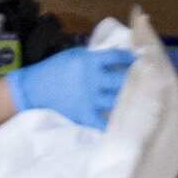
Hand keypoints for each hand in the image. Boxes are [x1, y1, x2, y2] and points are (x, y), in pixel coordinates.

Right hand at [10, 42, 137, 129]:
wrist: (33, 90)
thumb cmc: (54, 69)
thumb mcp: (73, 55)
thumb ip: (94, 56)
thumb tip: (118, 56)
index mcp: (89, 62)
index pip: (117, 57)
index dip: (130, 59)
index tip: (138, 62)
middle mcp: (91, 80)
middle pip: (121, 80)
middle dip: (134, 80)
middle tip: (144, 81)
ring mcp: (88, 99)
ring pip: (117, 100)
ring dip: (128, 99)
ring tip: (138, 99)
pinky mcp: (83, 115)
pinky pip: (104, 122)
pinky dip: (113, 122)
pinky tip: (123, 121)